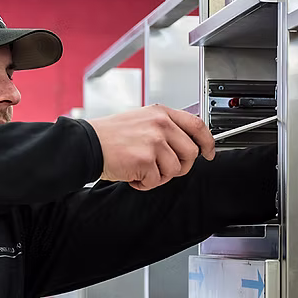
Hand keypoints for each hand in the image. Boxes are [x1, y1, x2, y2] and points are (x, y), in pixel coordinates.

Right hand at [87, 106, 215, 190]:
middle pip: (191, 153)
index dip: (208, 142)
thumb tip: (188, 144)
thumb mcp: (142, 120)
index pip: (197, 125)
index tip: (209, 153)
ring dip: (160, 176)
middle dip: (180, 166)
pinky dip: (144, 184)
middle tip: (162, 168)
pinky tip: (132, 174)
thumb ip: (166, 128)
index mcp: (161, 113)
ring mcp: (154, 142)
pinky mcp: (146, 160)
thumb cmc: (111, 135)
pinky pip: (157, 181)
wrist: (88, 144)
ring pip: (176, 170)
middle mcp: (160, 125)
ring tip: (142, 169)